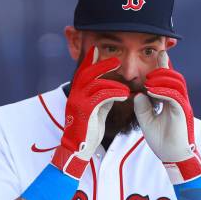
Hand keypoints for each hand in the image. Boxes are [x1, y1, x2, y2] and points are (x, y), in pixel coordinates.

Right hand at [52, 46, 129, 178]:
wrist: (78, 149)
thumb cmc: (88, 131)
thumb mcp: (95, 110)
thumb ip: (101, 98)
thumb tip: (112, 89)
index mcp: (76, 93)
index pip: (82, 72)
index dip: (89, 60)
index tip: (98, 50)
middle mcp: (74, 95)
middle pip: (86, 72)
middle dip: (101, 65)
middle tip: (116, 60)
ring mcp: (77, 102)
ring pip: (95, 84)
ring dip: (113, 83)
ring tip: (126, 88)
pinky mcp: (84, 111)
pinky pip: (101, 96)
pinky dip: (114, 93)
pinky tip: (124, 95)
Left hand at [133, 51, 200, 183]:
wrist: (173, 157)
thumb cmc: (163, 142)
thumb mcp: (147, 122)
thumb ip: (142, 108)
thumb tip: (138, 94)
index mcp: (173, 101)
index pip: (169, 80)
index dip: (164, 67)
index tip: (158, 54)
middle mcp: (180, 101)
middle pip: (175, 77)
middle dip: (163, 69)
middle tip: (149, 71)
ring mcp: (183, 105)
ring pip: (177, 83)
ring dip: (162, 79)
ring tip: (148, 81)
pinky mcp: (183, 112)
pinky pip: (175, 96)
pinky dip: (163, 91)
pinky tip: (151, 90)